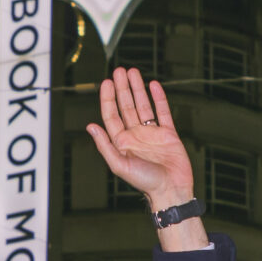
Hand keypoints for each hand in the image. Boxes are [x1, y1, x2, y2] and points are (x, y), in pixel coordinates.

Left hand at [86, 68, 199, 237]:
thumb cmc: (145, 182)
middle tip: (120, 71)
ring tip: (133, 72)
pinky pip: (162, 112)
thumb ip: (104, 145)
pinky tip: (154, 86)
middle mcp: (136, 136)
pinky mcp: (168, 134)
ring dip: (138, 89)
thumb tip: (90, 126)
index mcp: (122, 142)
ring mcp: (152, 134)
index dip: (108, 98)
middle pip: (126, 106)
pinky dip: (159, 98)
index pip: (112, 115)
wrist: (171, 189)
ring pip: (143, 106)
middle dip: (122, 88)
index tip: (107, 83)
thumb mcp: (119, 165)